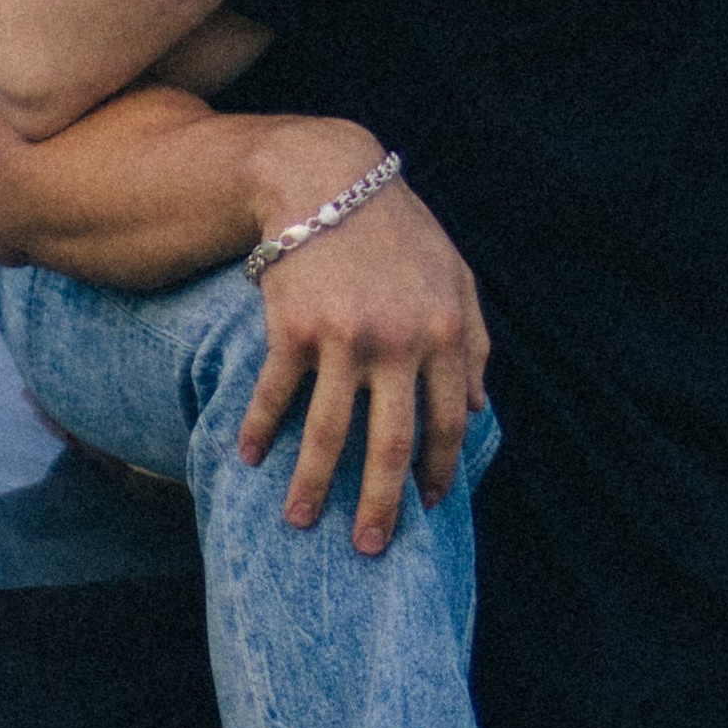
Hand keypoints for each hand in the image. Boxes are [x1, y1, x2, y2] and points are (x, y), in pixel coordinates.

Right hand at [235, 161, 492, 547]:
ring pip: (327, 434)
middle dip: (380, 505)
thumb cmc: (398, 232)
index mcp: (447, 332)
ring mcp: (344, 337)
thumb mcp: (456, 276)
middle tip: (369, 548)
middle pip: (389, 445)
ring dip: (312, 486)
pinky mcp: (293, 328)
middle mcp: (399, 341)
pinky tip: (247, 459)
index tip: (425, 508)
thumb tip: (480, 408)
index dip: (437, 470)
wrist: (327, 179)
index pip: (448, 422)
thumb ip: (476, 340)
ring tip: (299, 522)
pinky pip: (275, 395)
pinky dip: (258, 430)